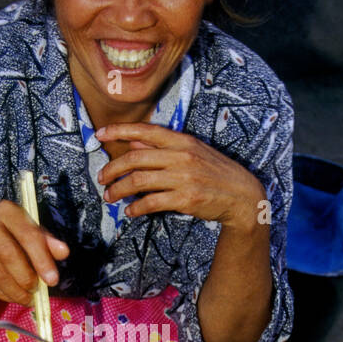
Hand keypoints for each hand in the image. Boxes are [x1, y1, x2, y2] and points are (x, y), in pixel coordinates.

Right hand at [0, 200, 69, 305]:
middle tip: (36, 291)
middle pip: (8, 253)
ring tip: (26, 298)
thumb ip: (47, 244)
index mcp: (6, 209)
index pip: (27, 234)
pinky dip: (0, 292)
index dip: (41, 259)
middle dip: (26, 277)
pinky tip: (10, 296)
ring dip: (14, 290)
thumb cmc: (8, 242)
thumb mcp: (29, 240)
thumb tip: (63, 252)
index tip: (52, 280)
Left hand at [96, 124, 264, 231]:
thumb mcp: (192, 152)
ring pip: (138, 181)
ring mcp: (183, 177)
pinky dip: (136, 207)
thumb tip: (133, 143)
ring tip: (109, 197)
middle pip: (135, 159)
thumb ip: (163, 148)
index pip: (145, 131)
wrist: (242, 195)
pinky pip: (151, 202)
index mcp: (182, 141)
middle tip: (101, 178)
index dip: (119, 131)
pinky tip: (130, 211)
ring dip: (118, 190)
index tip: (99, 135)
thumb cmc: (215, 173)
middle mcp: (181, 156)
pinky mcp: (185, 198)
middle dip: (112, 169)